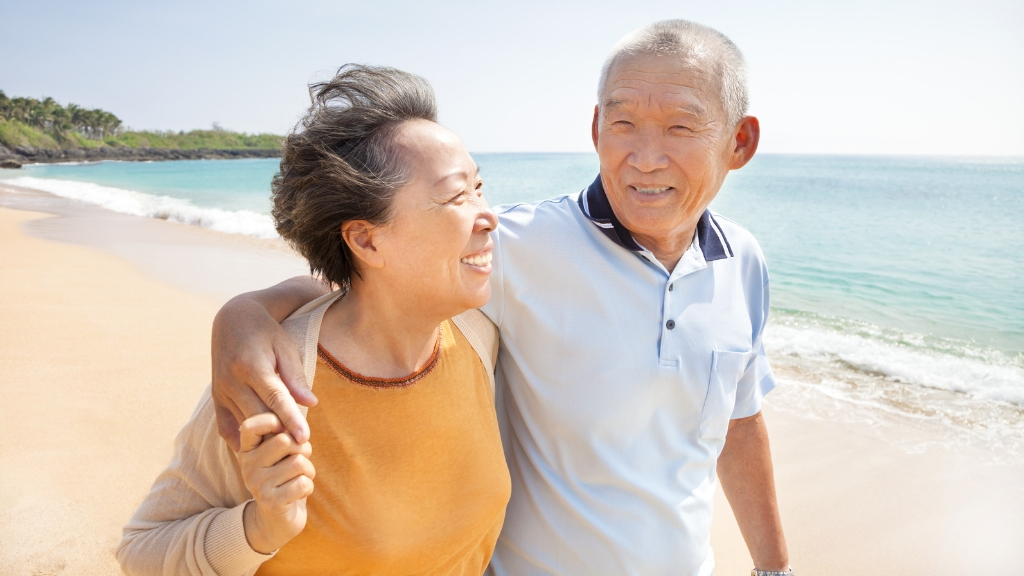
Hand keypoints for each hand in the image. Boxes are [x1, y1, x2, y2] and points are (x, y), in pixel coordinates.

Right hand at [212, 294, 316, 450]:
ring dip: (264, 438)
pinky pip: (226, 428)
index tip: (304, 438)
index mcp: (252, 367)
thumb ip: (295, 377)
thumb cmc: (266, 334)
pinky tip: (258, 448)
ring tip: (286, 449)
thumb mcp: (285, 348)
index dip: (291, 420)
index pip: (275, 399)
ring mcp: (221, 392)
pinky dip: (241, 440)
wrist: (233, 321)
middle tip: (300, 448)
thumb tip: (312, 404)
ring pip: (244, 424)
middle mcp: (232, 382)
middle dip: (279, 434)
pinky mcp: (216, 399)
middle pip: (258, 416)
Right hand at [238, 413, 314, 553]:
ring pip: (298, 462)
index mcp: (248, 450)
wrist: (276, 520)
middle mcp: (248, 465)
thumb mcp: (280, 454)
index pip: (251, 425)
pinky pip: (303, 483)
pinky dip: (308, 487)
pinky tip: (298, 494)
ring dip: (308, 471)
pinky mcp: (271, 502)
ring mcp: (257, 484)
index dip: (272, 421)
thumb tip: (299, 416)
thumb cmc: (285, 477)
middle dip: (303, 449)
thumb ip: (285, 434)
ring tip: (299, 478)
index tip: (286, 430)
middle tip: (300, 461)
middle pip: (285, 440)